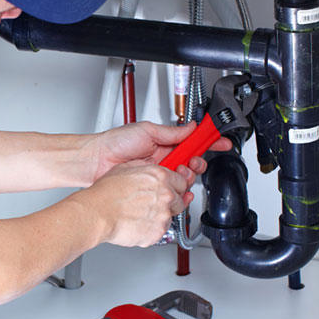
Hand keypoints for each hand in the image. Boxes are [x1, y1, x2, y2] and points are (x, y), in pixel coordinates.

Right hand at [73, 159, 198, 247]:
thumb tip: (149, 168)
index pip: (182, 181)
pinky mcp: (158, 232)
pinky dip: (151, 229)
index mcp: (160, 177)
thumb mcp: (125, 168)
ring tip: (140, 214)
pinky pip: (160, 231)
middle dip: (169, 202)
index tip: (171, 189)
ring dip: (159, 216)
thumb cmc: (106, 193)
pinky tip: (137, 223)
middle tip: (152, 204)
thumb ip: (144, 168)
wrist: (97, 213)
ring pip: (171, 217)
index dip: (175, 186)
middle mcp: (165, 194)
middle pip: (180, 200)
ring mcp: (163, 214)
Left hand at [85, 120, 231, 181]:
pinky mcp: (153, 187)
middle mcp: (164, 158)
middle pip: (193, 162)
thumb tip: (191, 127)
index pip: (192, 141)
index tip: (221, 141)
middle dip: (198, 162)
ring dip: (187, 175)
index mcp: (165, 142)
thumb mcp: (147, 131)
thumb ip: (172, 132)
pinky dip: (179, 191)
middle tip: (191, 162)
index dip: (208, 141)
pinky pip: (172, 191)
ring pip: (185, 178)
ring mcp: (159, 174)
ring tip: (177, 172)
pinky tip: (177, 188)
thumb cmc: (115, 143)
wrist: (96, 162)